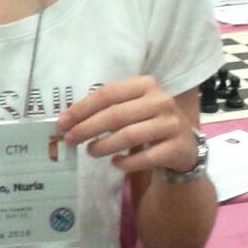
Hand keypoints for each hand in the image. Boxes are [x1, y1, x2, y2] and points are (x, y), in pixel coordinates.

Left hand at [58, 77, 198, 174]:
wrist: (185, 145)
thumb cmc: (149, 122)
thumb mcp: (132, 107)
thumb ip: (107, 109)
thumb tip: (69, 120)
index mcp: (145, 84)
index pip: (108, 94)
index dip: (82, 108)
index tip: (63, 122)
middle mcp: (161, 101)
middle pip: (116, 115)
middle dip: (87, 128)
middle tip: (70, 139)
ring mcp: (171, 124)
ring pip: (129, 136)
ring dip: (104, 146)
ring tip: (90, 151)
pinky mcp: (176, 147)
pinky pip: (145, 157)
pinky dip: (126, 163)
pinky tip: (115, 163)